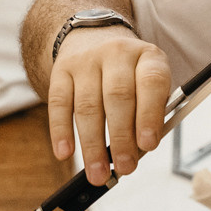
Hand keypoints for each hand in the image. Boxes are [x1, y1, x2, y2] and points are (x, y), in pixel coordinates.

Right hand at [48, 26, 171, 185]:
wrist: (93, 37)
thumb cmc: (128, 73)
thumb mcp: (149, 83)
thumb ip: (149, 114)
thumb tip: (138, 152)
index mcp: (147, 56)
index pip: (151, 83)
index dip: (150, 115)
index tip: (148, 145)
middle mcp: (116, 53)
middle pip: (118, 97)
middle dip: (121, 138)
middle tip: (125, 168)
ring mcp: (86, 60)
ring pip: (88, 106)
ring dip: (92, 145)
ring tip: (98, 173)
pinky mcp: (61, 70)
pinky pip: (58, 103)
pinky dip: (61, 132)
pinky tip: (65, 153)